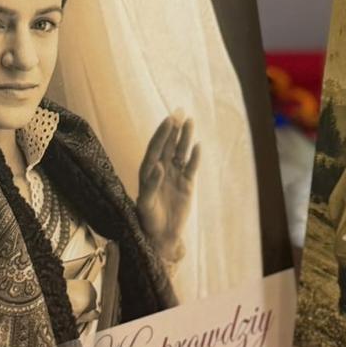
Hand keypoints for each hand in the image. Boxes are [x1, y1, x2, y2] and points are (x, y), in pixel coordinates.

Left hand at [137, 113, 199, 261]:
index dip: (161, 134)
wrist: (162, 235)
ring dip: (185, 137)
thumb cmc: (149, 219)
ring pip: (181, 152)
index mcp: (148, 172)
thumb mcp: (147, 203)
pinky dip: (195, 157)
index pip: (155, 148)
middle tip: (179, 111)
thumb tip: (158, 166)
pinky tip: (198, 145)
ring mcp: (175, 175)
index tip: (168, 121)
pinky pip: (191, 167)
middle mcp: (161, 170)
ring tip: (190, 121)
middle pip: (168, 145)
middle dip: (173, 128)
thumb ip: (152, 184)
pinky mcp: (187, 183)